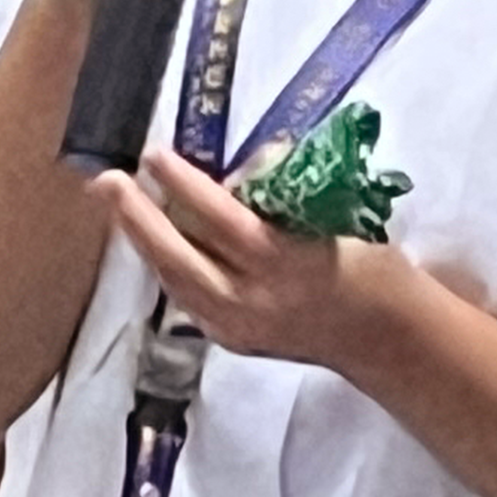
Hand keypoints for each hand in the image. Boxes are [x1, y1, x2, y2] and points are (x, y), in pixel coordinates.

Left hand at [101, 149, 415, 379]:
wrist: (389, 339)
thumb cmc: (371, 268)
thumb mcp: (335, 220)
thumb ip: (283, 199)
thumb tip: (240, 167)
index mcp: (285, 266)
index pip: (220, 220)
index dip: (184, 185)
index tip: (155, 155)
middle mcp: (252, 302)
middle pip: (178, 258)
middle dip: (136, 219)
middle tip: (107, 180)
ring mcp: (238, 328)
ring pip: (174, 281)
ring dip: (143, 241)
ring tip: (119, 203)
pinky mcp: (233, 340)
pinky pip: (187, 297)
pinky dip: (168, 266)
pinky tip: (153, 240)